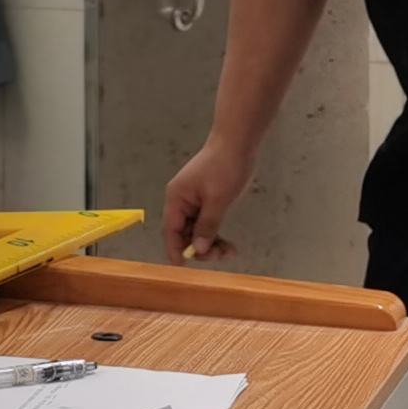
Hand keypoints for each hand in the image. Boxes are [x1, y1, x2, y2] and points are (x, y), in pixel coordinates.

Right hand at [159, 143, 253, 261]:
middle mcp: (180, 201)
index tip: (184, 265)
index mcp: (177, 199)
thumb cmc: (225, 168)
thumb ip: (207, 226)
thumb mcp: (218, 200)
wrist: (237, 143)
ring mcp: (193, 200)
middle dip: (199, 247)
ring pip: (195, 230)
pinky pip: (204, 222)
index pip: (170, 230)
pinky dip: (214, 232)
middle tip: (221, 254)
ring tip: (230, 249)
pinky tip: (227, 242)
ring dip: (210, 242)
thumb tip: (198, 250)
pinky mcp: (205, 199)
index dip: (175, 249)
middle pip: (183, 233)